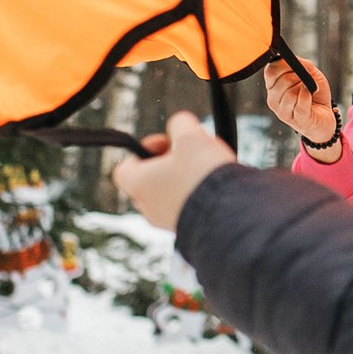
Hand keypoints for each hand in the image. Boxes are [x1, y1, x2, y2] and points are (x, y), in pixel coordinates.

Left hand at [111, 111, 236, 230]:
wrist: (228, 213)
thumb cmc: (202, 174)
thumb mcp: (191, 136)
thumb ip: (180, 124)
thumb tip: (179, 125)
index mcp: (139, 183)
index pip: (124, 168)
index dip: (143, 150)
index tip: (165, 143)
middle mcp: (148, 206)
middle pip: (148, 180)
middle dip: (167, 163)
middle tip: (187, 154)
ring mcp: (166, 221)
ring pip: (168, 194)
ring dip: (183, 178)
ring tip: (205, 168)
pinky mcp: (186, 229)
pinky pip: (185, 207)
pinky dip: (195, 194)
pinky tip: (214, 185)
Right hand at [262, 58, 337, 144]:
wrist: (325, 117)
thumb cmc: (315, 94)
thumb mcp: (311, 73)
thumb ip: (300, 64)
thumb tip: (291, 59)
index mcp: (273, 86)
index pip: (270, 71)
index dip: (284, 64)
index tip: (296, 66)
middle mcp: (274, 100)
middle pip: (281, 81)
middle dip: (298, 77)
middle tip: (306, 82)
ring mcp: (283, 112)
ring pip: (290, 93)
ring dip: (304, 89)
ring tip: (309, 93)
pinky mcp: (297, 120)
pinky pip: (300, 103)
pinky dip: (307, 96)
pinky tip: (311, 96)